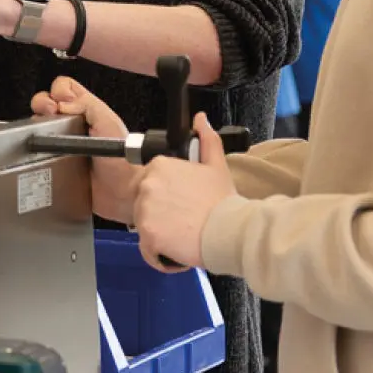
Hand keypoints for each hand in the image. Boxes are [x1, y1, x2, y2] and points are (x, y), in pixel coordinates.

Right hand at [30, 77, 142, 223]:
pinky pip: (40, 154)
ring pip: (40, 127)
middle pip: (46, 104)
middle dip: (41, 105)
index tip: (59, 105)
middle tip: (48, 116)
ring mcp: (64, 145)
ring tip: (44, 136)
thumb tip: (63, 103)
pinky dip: (37, 152)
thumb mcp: (109, 123)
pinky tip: (44, 154)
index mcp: (88, 111)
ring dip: (37, 129)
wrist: (124, 194)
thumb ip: (88, 105)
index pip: (64, 87)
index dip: (58, 91)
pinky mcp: (57, 164)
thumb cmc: (125, 161)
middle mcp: (74, 125)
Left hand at [133, 112, 236, 271]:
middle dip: (159, 214)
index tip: (179, 203)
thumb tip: (200, 119)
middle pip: (143, 204)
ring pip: (144, 226)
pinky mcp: (147, 235)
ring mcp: (145, 210)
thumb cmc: (223, 201)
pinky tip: (177, 249)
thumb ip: (206, 140)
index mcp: (159, 166)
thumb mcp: (216, 165)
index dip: (164, 196)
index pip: (149, 183)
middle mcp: (147, 185)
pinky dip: (158, 253)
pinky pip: (146, 249)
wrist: (230, 230)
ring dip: (159, 234)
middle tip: (183, 220)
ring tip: (183, 234)